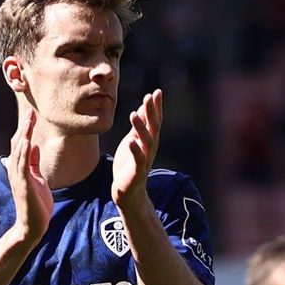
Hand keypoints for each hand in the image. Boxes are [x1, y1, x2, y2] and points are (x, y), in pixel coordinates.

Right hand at [3, 108, 52, 247]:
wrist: (33, 226)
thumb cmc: (36, 204)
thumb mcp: (37, 178)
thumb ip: (33, 162)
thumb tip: (32, 144)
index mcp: (20, 168)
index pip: (22, 144)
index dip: (27, 129)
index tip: (32, 114)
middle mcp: (16, 171)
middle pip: (18, 144)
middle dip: (25, 128)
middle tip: (30, 112)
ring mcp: (18, 178)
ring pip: (19, 152)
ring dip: (24, 136)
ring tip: (29, 121)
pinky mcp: (23, 186)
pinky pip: (22, 167)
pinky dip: (23, 154)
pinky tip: (26, 142)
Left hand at [111, 88, 162, 216]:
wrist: (127, 192)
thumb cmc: (129, 165)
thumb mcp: (133, 141)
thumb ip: (138, 127)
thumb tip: (142, 108)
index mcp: (149, 140)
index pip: (155, 120)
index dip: (156, 107)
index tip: (157, 91)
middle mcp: (150, 148)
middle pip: (153, 128)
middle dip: (152, 112)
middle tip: (149, 97)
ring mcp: (145, 160)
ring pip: (146, 142)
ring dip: (140, 127)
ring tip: (133, 114)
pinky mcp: (137, 172)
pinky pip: (138, 160)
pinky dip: (135, 150)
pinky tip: (130, 141)